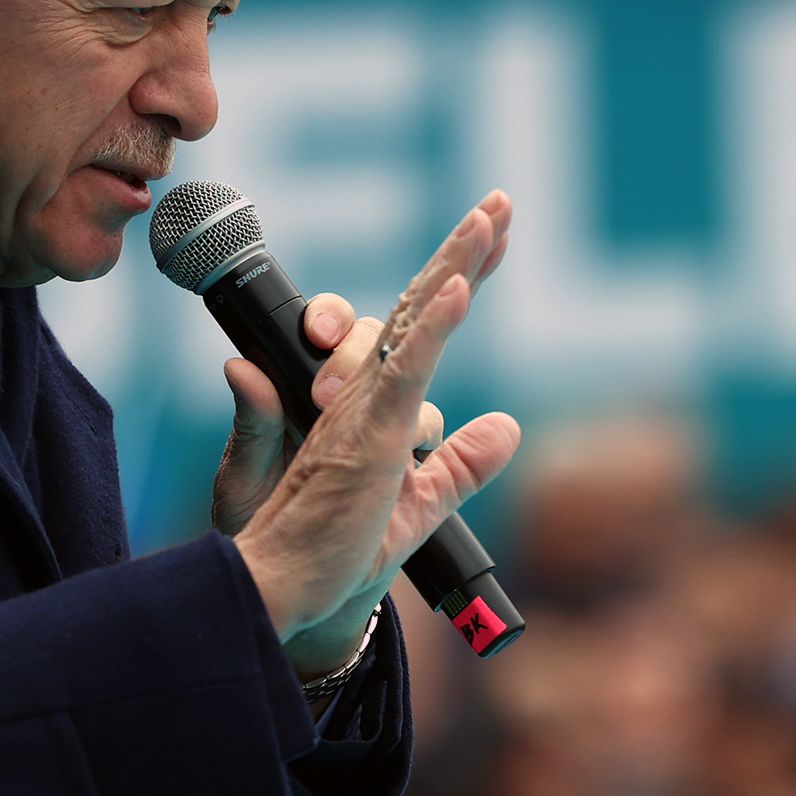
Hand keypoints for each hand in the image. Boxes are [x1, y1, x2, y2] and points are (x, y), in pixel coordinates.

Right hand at [226, 194, 520, 672]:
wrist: (287, 594)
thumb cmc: (333, 549)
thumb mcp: (419, 505)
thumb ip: (460, 465)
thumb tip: (508, 427)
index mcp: (382, 407)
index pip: (426, 329)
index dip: (460, 279)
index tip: (496, 238)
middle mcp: (369, 395)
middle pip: (419, 306)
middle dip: (463, 252)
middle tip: (500, 202)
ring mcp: (366, 409)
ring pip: (410, 321)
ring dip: (454, 265)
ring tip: (489, 220)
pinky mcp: (366, 433)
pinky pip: (405, 368)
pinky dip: (435, 326)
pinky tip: (462, 289)